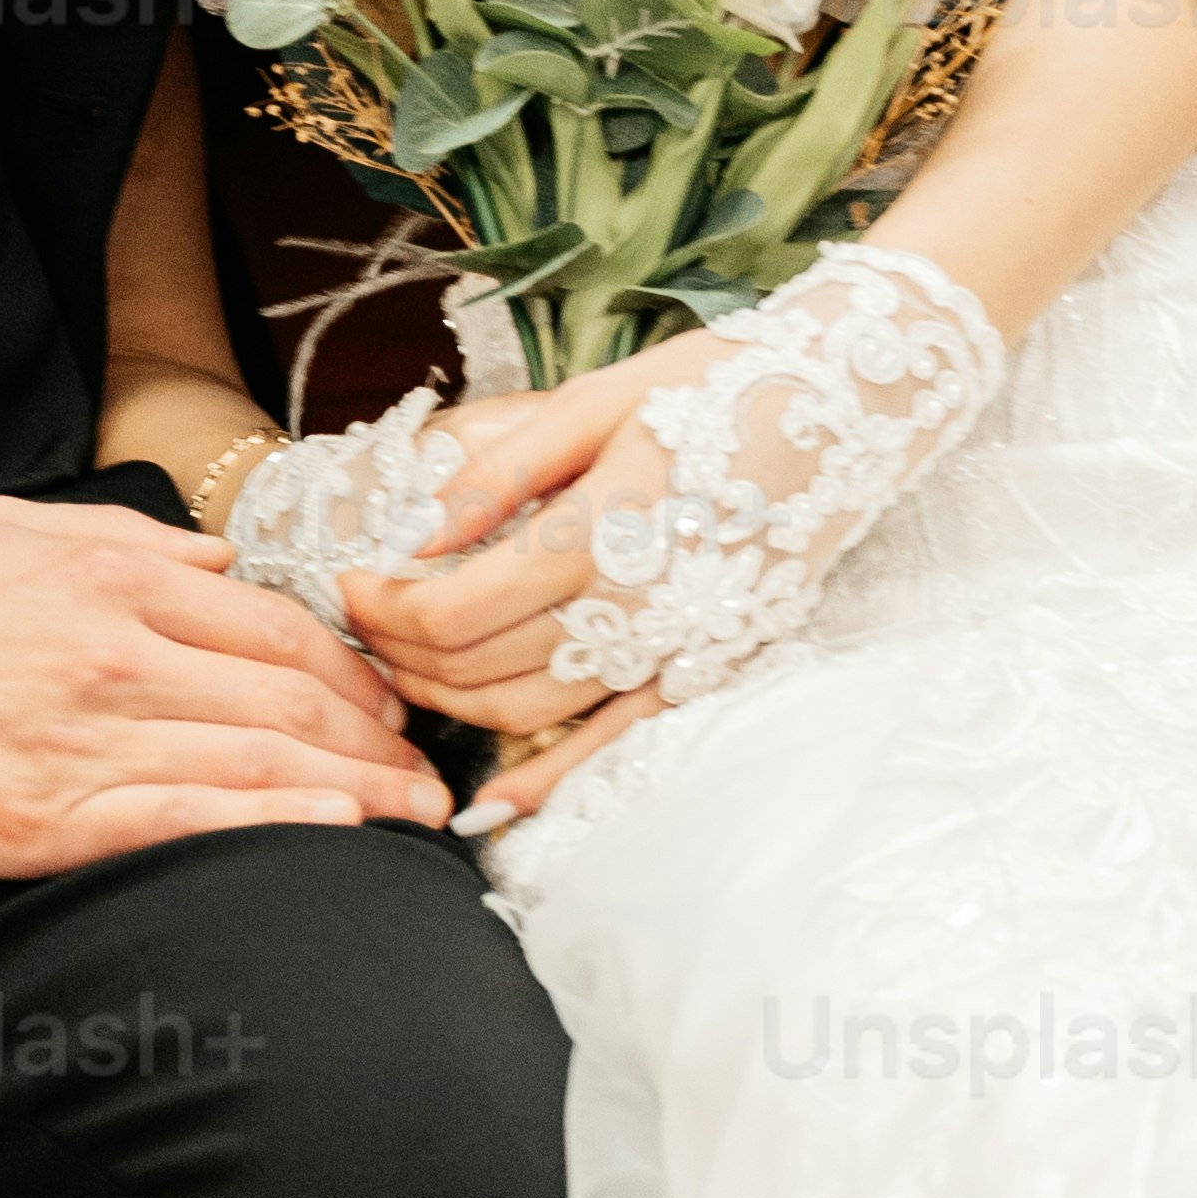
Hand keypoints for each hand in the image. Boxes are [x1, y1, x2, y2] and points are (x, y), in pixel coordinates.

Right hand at [0, 494, 441, 875]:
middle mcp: (114, 654)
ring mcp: (84, 741)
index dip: (355, 666)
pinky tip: (335, 832)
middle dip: (379, 735)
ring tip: (414, 815)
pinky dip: (276, 824)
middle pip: (289, 696)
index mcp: (112, 579)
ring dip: (357, 789)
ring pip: (258, 760)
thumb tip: (221, 560)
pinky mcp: (48, 822)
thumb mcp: (12, 530)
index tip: (397, 697)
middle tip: (429, 771)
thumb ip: (128, 539)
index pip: (276, 625)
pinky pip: (188, 820)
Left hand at [343, 252, 1005, 813]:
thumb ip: (499, 474)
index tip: (348, 582)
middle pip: (478, 669)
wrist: (847, 408)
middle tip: (364, 623)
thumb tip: (413, 535)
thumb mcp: (594, 403)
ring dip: (452, 704)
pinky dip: (548, 786)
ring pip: (529, 715)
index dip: (380, 608)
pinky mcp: (707, 670)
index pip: (451, 609)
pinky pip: (614, 747)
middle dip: (400, 656)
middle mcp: (636, 609)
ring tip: (409, 668)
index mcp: (599, 533)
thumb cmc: (713, 388)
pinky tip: (491, 809)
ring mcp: (675, 650)